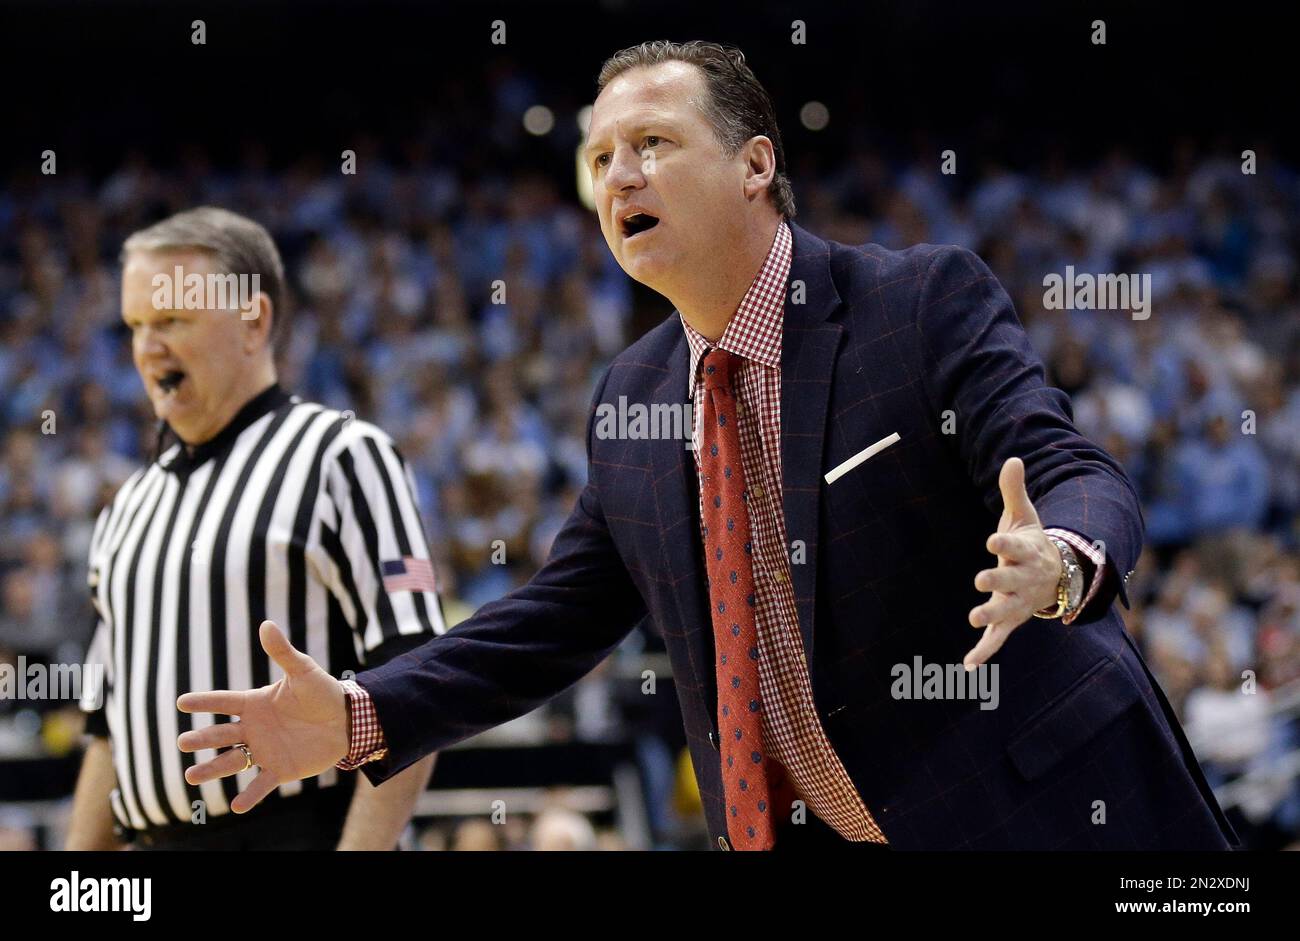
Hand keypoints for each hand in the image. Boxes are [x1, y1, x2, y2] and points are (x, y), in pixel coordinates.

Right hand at [177, 620, 349, 812]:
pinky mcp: (280, 769)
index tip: (182, 702)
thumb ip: (283, 652)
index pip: (224, 702)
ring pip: (232, 761)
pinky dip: (249, 795)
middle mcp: (254, 728)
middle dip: (202, 739)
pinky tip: (236, 806)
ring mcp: (264, 750)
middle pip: (221, 734)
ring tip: (191, 776)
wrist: (347, 720)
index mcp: (255, 703)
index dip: (204, 702)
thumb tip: (266, 624)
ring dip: (212, 769)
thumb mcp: (303, 671)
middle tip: (183, 743)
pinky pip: (260, 784)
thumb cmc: (323, 692)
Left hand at [964, 457, 1061, 670]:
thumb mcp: (1023, 516)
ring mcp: (1018, 602)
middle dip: (996, 581)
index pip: (1014, 546)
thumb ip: (1014, 490)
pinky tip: (968, 664)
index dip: (1004, 542)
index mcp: (1026, 552)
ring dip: (990, 616)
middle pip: (1009, 580)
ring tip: (974, 619)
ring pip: (1004, 611)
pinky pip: (998, 639)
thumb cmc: (1032, 543)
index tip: (992, 539)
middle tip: (981, 579)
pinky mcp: (1010, 620)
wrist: (1057, 575)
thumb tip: (1012, 457)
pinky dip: (984, 652)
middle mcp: (1023, 579)